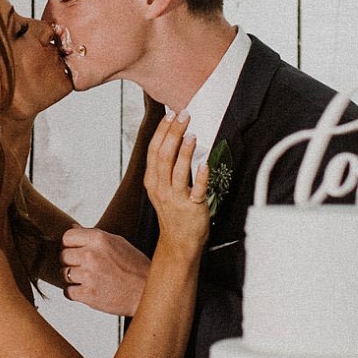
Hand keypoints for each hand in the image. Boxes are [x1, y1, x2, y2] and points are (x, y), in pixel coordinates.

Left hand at [59, 227, 150, 315]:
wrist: (148, 292)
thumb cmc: (135, 267)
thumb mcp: (118, 243)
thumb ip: (94, 235)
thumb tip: (73, 228)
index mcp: (99, 239)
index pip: (67, 237)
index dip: (70, 245)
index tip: (76, 251)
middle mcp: (91, 255)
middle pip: (63, 256)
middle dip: (71, 262)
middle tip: (84, 268)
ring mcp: (88, 276)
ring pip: (63, 274)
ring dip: (73, 278)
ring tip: (88, 280)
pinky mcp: (88, 294)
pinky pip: (68, 292)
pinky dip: (75, 292)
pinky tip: (88, 290)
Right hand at [143, 113, 209, 255]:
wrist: (178, 241)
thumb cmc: (173, 212)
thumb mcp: (161, 188)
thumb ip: (165, 167)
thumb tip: (174, 139)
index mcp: (152, 181)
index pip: (154, 151)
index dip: (162, 131)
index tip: (170, 115)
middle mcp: (161, 188)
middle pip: (164, 156)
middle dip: (173, 133)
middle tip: (183, 116)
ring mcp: (176, 198)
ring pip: (177, 171)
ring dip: (184, 151)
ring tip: (190, 135)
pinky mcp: (192, 208)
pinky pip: (196, 191)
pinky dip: (200, 177)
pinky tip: (204, 164)